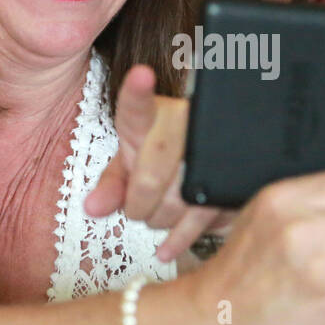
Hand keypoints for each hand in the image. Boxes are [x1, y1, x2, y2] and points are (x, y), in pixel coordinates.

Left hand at [84, 64, 233, 260]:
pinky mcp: (232, 179)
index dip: (139, 91)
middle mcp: (186, 125)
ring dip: (159, 221)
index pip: (141, 105)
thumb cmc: (162, 159)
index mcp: (156, 116)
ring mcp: (213, 150)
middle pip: (151, 177)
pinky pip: (201, 218)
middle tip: (137, 209)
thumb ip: (111, 183)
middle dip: (138, 206)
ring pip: (176, 202)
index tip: (141, 76)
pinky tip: (166, 249)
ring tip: (158, 214)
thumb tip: (92, 209)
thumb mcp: (132, 163)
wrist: (211, 161)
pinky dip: (179, 240)